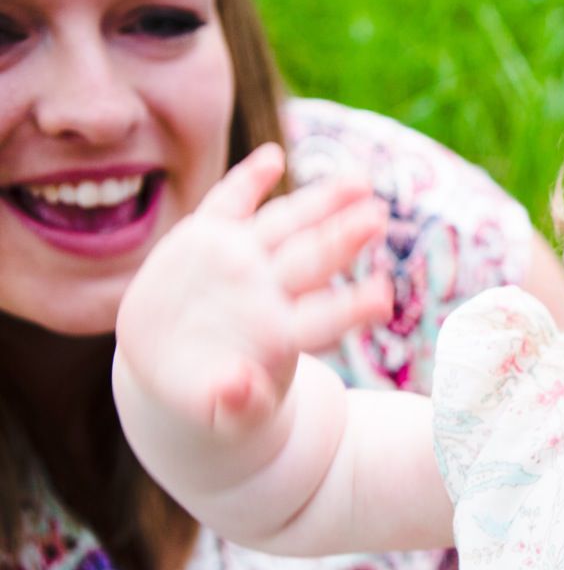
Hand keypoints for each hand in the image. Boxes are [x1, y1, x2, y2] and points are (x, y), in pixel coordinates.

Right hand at [115, 144, 391, 439]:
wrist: (173, 365)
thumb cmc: (209, 396)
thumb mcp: (219, 411)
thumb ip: (233, 404)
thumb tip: (239, 390)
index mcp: (279, 335)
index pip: (323, 319)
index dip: (351, 308)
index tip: (384, 296)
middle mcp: (268, 291)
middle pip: (314, 261)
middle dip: (344, 238)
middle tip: (378, 216)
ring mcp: (240, 260)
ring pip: (286, 224)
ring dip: (320, 201)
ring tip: (358, 180)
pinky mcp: (207, 239)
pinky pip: (228, 204)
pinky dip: (248, 181)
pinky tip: (273, 157)